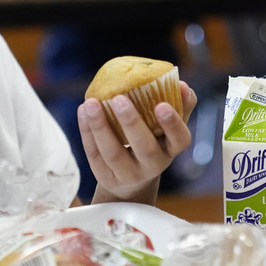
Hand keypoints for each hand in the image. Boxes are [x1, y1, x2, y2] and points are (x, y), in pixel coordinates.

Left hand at [79, 82, 197, 203]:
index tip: (162, 105)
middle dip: (131, 123)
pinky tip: (83, 111)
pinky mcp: (106, 176)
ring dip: (101, 126)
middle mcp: (153, 164)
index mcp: (171, 148)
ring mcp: (128, 173)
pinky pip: (94, 154)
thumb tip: (182, 84)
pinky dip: (87, 131)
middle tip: (118, 98)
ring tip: (91, 103)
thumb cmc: (153, 141)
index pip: (179, 139)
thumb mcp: (167, 129)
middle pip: (144, 147)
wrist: (131, 181)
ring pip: (113, 152)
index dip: (172, 124)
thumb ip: (179, 106)